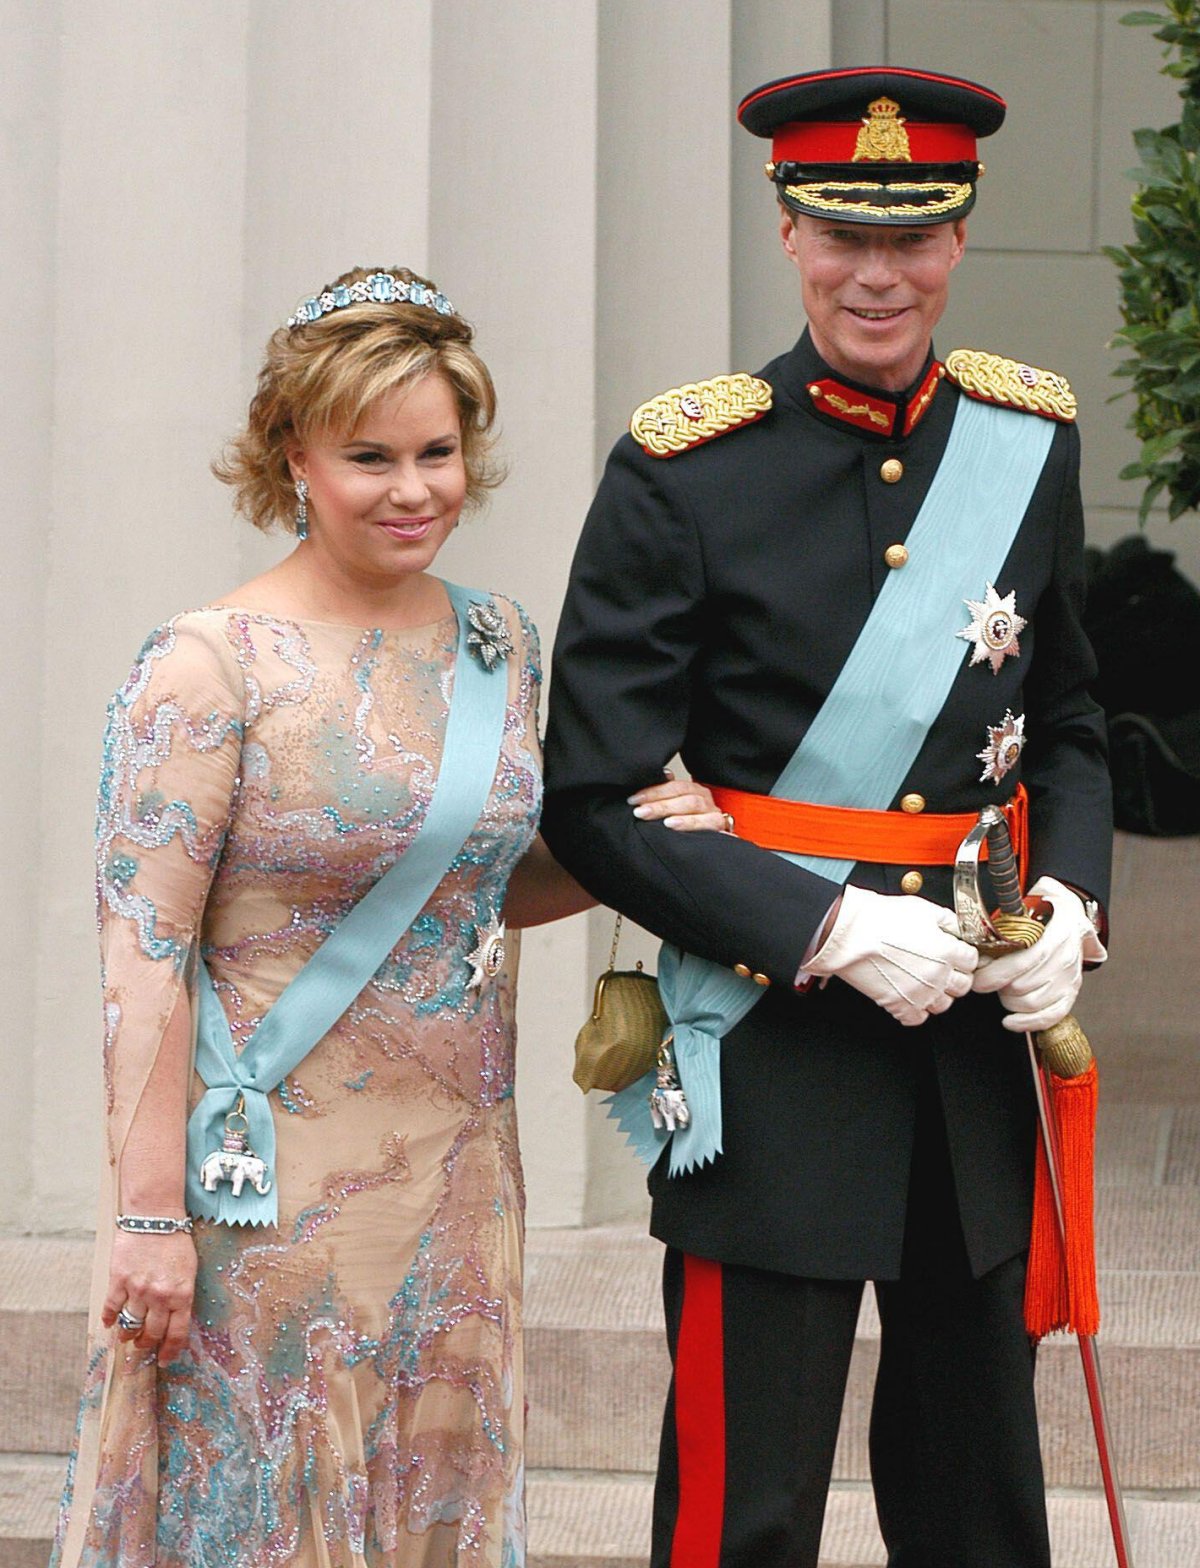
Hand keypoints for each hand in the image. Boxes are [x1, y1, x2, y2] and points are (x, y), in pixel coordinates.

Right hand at [102, 1229, 196, 1365]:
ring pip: (130, 1326)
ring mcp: (138, 1289)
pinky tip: (109, 1323)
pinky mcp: (119, 1280)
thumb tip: (174, 1321)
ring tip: (127, 1337)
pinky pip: (111, 1308)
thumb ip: (182, 1296)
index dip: (170, 1351)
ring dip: (128, 1335)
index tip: (164, 1360)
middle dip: (146, 1345)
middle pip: (152, 1334)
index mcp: (182, 1294)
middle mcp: (161, 1296)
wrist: (154, 1216)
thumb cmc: (175, 1242)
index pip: (177, 1334)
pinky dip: (109, 1319)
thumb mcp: (189, 1270)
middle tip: (142, 1348)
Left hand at [628, 771, 730, 832]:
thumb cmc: (687, 824)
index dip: (653, 791)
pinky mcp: (722, 832)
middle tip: (641, 812)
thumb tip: (656, 779)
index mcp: (693, 791)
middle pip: (685, 797)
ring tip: (666, 823)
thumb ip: (664, 795)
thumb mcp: (674, 809)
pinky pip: (712, 828)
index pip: (674, 786)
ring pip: (698, 808)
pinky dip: (697, 827)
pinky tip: (683, 830)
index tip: (634, 800)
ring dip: (681, 816)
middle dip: (661, 805)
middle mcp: (705, 800)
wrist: (711, 847)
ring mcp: (714, 815)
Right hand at [806, 885, 977, 1026]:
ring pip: (944, 1005)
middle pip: (963, 985)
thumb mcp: (922, 908)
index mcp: (947, 951)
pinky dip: (916, 1010)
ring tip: (924, 980)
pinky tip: (909, 994)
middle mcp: (938, 976)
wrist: (848, 933)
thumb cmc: (880, 918)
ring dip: (938, 994)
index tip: (956, 953)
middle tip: (941, 966)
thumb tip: (957, 928)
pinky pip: (918, 1018)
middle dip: (955, 975)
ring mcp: (919, 994)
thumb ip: (948, 920)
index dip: (963, 954)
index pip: (972, 960)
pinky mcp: (899, 1005)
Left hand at [972, 876, 1106, 1032]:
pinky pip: (1051, 1016)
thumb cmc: (1052, 909)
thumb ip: (1025, 899)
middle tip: (983, 980)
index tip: (980, 974)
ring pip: (1032, 1003)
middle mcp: (1067, 959)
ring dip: (1009, 1001)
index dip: (999, 972)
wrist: (1075, 918)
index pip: (1027, 960)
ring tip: (999, 990)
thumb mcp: (1042, 894)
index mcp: (1058, 934)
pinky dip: (1028, 1023)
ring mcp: (1071, 979)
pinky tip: (1011, 1021)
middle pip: (1024, 985)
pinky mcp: (1071, 994)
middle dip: (997, 986)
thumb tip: (1018, 900)